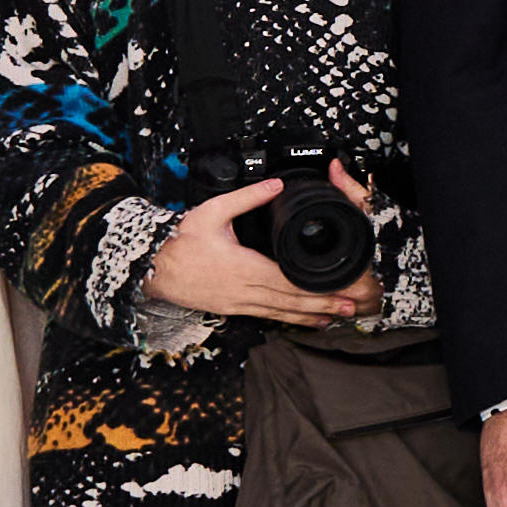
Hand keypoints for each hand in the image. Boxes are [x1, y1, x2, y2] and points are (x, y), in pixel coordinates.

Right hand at [146, 167, 391, 330]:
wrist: (152, 267)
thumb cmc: (181, 241)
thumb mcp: (213, 211)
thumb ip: (247, 197)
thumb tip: (275, 184)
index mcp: (245, 267)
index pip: (288, 280)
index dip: (317, 287)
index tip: (340, 288)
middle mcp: (245, 290)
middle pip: (291, 301)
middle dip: (324, 305)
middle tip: (353, 308)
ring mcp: (238, 303)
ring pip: (280, 312)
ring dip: (310, 316)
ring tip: (336, 319)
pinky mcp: (232, 308)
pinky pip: (266, 316)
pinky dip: (288, 319)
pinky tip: (304, 321)